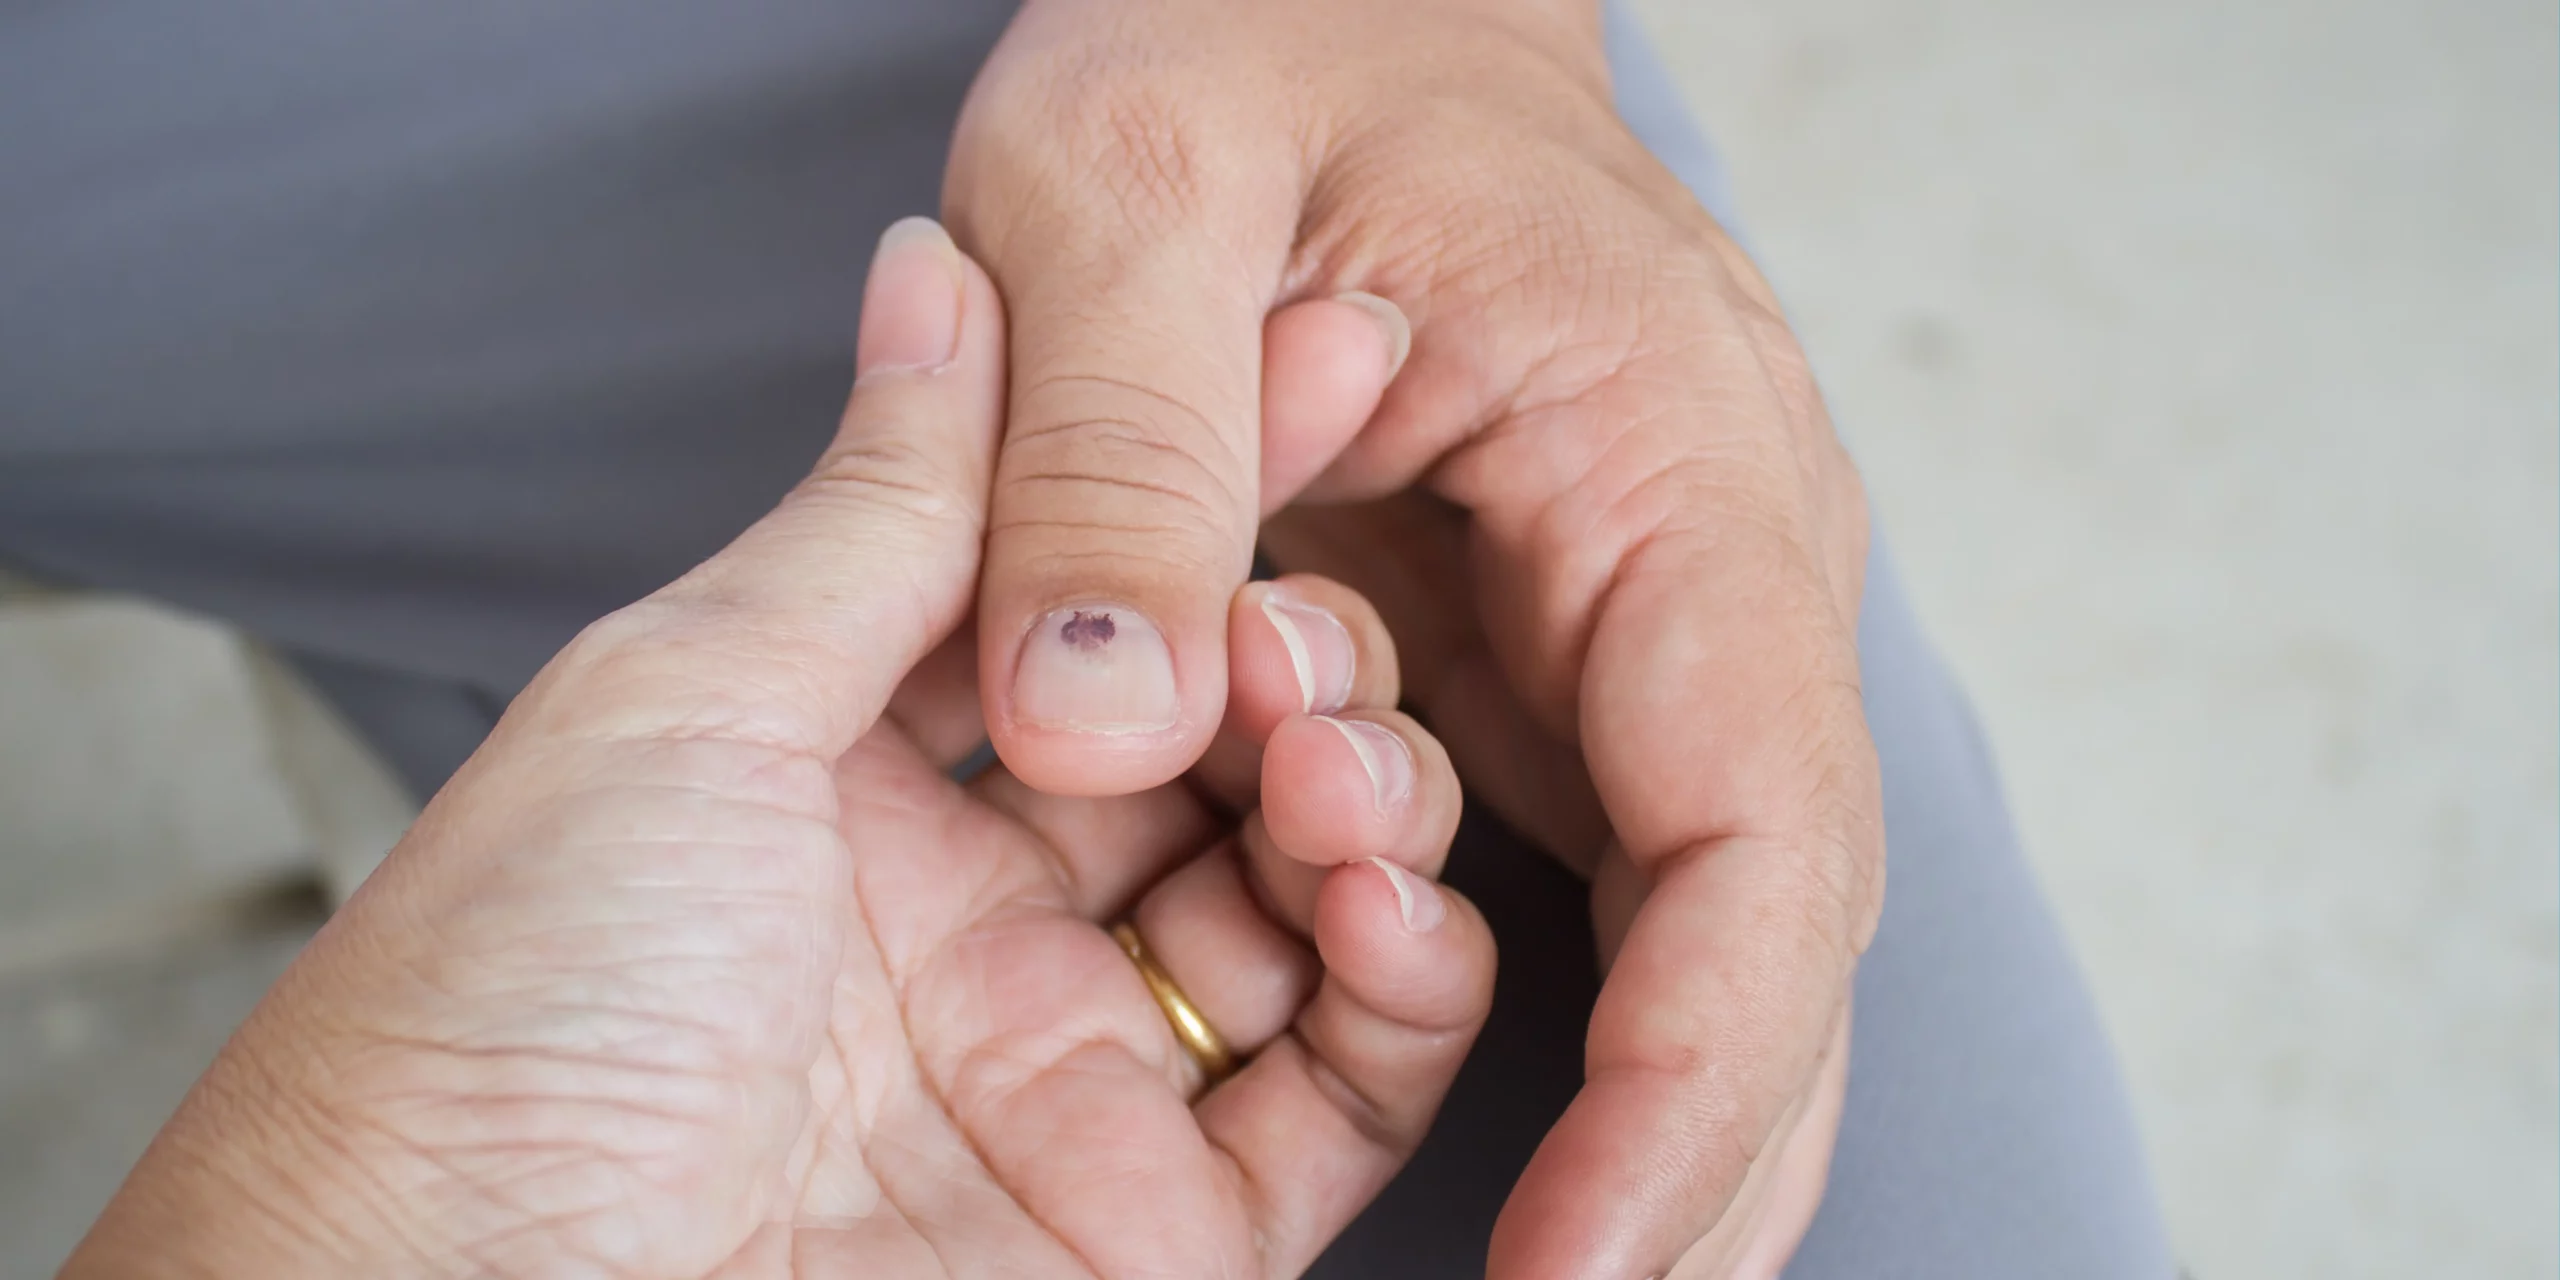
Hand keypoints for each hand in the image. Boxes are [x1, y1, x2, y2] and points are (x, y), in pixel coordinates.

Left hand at [65, 221, 1493, 1277]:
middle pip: (1223, 755)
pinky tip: (1379, 885)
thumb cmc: (507, 1023)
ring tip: (1326, 744)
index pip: (1096, 609)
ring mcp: (1074, 1077)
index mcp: (854, 785)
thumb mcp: (689, 702)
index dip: (1209, 494)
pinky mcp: (1162, 1233)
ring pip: (1311, 905)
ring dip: (1366, 797)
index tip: (1323, 366)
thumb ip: (878, 510)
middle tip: (1302, 610)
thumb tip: (947, 281)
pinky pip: (1349, 1091)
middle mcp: (981, 930)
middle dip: (1302, 654)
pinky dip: (1408, 982)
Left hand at [946, 3, 1878, 1275]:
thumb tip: (1114, 716)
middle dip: (1692, 1158)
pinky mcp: (1518, 658)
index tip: (1590, 1268)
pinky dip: (1505, 998)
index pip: (1755, 822)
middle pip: (1761, 923)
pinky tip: (1449, 1114)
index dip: (1693, 1071)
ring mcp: (1611, 621)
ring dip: (1622, 1114)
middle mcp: (1686, 558)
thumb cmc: (1245, 20)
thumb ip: (1101, 436)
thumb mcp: (1117, 174)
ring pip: (1680, 924)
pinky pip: (1555, 866)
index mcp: (1656, 447)